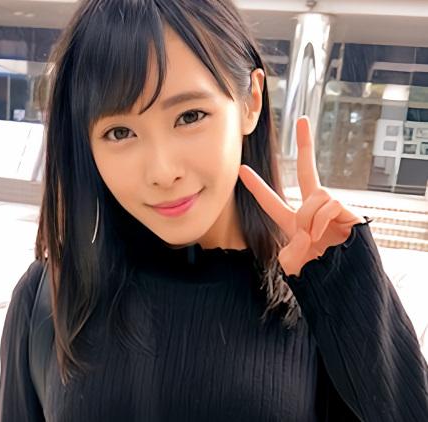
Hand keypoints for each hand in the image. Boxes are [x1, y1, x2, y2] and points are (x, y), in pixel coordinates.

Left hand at [238, 116, 364, 277]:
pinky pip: (329, 203)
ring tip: (313, 237)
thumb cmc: (316, 277)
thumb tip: (305, 230)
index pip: (271, 201)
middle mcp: (312, 211)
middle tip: (302, 119)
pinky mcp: (348, 211)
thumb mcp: (291, 264)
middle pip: (307, 171)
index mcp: (293, 223)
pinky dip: (321, 220)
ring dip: (309, 217)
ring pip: (315, 195)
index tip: (242, 170)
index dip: (256, 186)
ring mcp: (330, 209)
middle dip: (306, 144)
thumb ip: (288, 247)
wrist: (341, 285)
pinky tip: (325, 234)